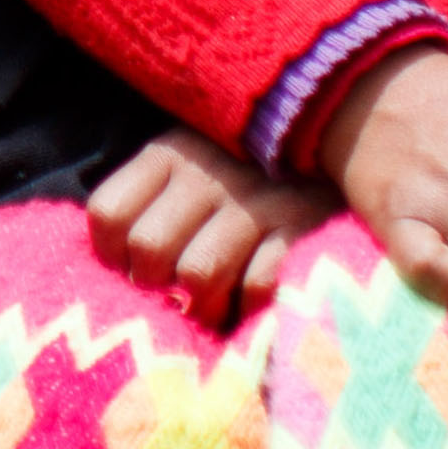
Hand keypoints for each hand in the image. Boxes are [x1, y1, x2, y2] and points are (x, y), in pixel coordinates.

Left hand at [85, 126, 328, 330]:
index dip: (112, 256)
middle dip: (157, 287)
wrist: (340, 139)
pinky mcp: (302, 227)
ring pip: (198, 274)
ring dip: (203, 306)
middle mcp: (208, 172)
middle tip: (177, 297)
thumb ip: (153, 204)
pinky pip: (256, 286)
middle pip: (148, 249)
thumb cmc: (248, 176)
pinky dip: (250, 308)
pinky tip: (252, 306)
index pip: (107, 213)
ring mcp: (256, 198)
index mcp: (170, 153)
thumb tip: (118, 268)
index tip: (133, 271)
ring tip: (214, 310)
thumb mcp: (193, 168)